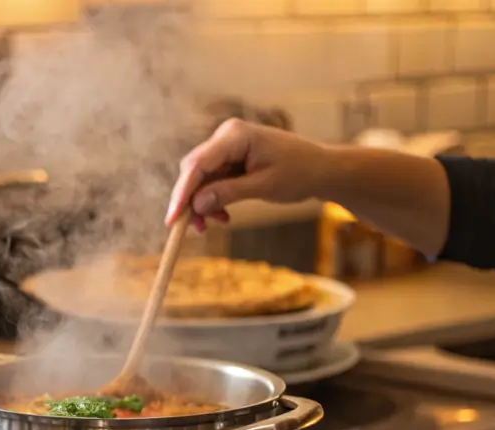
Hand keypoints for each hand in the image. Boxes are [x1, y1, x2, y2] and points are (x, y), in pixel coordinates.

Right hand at [166, 119, 331, 230]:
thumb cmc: (300, 173)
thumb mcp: (264, 187)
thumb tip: (195, 205)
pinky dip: (214, 199)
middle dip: (191, 201)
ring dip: (203, 203)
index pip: (198, 164)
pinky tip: (223, 215)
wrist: (322, 169)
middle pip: (194, 170)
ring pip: (201, 178)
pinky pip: (212, 180)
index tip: (172, 219)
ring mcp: (228, 146)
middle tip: (196, 229)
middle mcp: (227, 136)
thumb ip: (228, 193)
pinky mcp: (231, 158)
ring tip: (216, 223)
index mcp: (235, 135)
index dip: (182, 193)